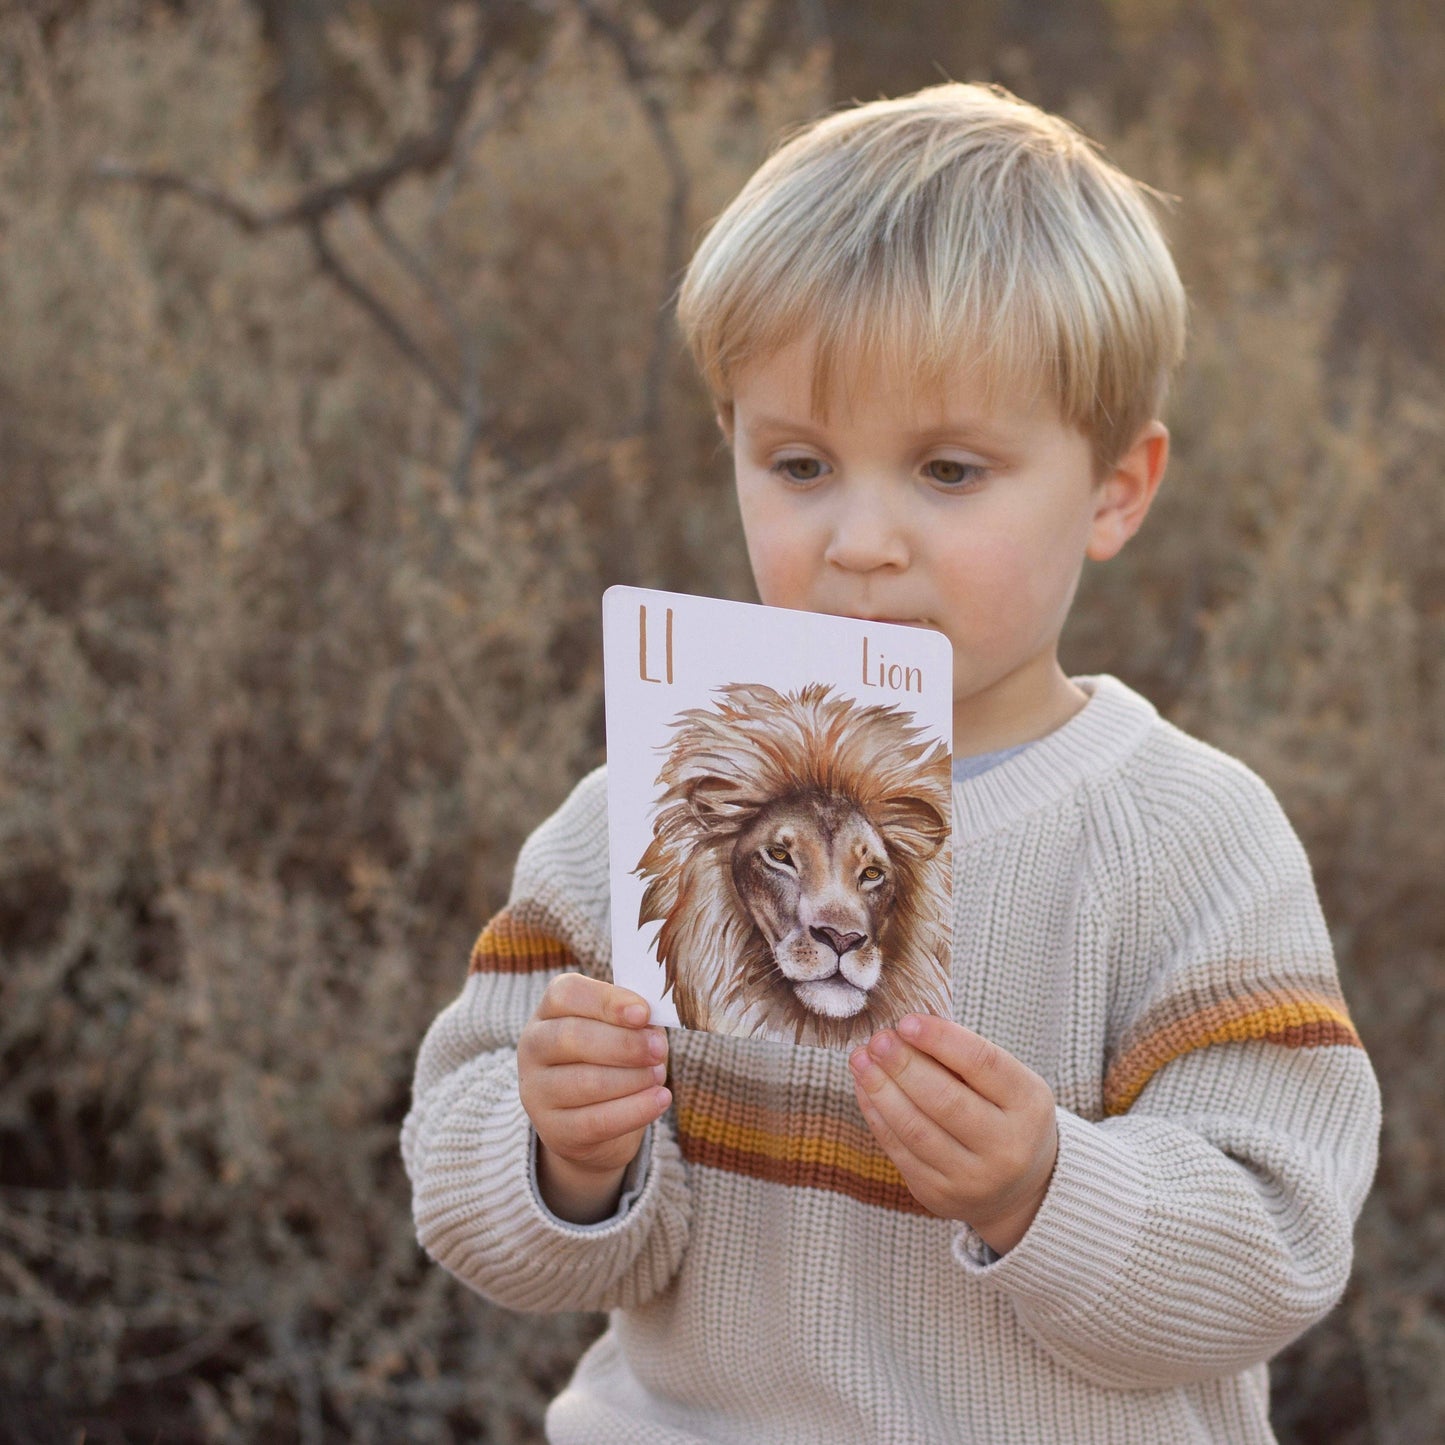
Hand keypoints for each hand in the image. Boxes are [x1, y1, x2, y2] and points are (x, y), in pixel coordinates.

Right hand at [518, 973, 670, 1223]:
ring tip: (658, 1075)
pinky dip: (635, 1110)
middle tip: (659, 1050)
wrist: (591, 1119)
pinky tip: (660, 1099)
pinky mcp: (553, 1130)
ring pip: (585, 1081)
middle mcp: (533, 1046)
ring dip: (633, 1078)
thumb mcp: (619, 1029)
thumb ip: (634, 1021)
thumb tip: (651, 1025)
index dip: (607, 1001)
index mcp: (549, 1010)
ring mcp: (536, 1091)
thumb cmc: (610, 1058)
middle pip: (572, 1036)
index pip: (567, 994)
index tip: (644, 1014)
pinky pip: (596, 1121)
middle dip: (624, 1043)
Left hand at [849, 1014, 1057, 1254]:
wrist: (1019, 1190)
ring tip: (861, 1059)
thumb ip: (965, 1058)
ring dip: (881, 1089)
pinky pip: (899, 1151)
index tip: (906, 1021)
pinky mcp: (938, 1196)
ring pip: (916, 1129)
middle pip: (946, 1100)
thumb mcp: (1008, 1084)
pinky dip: (876, 1115)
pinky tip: (865, 1088)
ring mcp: (972, 1178)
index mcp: (1029, 1105)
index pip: (983, 1064)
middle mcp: (1007, 1147)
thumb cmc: (1006, 1116)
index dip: (941, 1039)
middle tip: (878, 1039)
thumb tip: (905, 1029)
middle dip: (904, 1065)